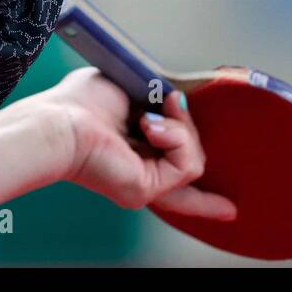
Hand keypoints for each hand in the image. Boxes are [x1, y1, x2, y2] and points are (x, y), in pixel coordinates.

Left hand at [37, 67, 237, 221]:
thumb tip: (176, 96)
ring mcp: (147, 183)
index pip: (173, 168)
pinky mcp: (148, 189)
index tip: (230, 205)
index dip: (202, 189)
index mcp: (134, 149)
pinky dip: (176, 137)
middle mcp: (141, 171)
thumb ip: (155, 91)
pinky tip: (150, 127)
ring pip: (195, 159)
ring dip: (180, 128)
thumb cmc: (80, 102)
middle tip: (171, 103)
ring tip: (149, 116)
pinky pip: (188, 163)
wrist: (62, 122)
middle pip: (190, 168)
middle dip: (191, 136)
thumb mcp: (128, 86)